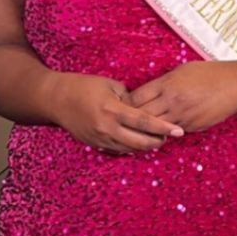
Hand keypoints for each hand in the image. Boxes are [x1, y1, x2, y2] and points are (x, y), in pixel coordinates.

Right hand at [53, 74, 184, 153]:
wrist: (56, 99)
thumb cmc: (84, 86)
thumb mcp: (110, 85)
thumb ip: (130, 98)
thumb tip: (144, 109)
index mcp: (113, 109)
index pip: (144, 122)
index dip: (164, 128)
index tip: (179, 131)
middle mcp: (107, 127)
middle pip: (140, 142)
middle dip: (158, 142)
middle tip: (170, 136)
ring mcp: (100, 139)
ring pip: (130, 149)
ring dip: (146, 146)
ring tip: (157, 139)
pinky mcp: (95, 144)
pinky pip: (119, 150)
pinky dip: (131, 147)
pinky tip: (139, 142)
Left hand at [129, 61, 236, 133]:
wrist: (234, 86)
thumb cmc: (209, 74)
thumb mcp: (182, 71)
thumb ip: (163, 82)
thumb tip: (147, 92)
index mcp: (167, 84)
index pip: (136, 98)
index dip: (127, 103)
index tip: (124, 105)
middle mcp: (171, 100)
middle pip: (141, 115)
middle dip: (132, 119)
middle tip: (126, 122)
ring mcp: (181, 115)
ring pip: (155, 128)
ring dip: (147, 130)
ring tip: (139, 131)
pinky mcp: (191, 126)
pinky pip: (171, 132)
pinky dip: (164, 133)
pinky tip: (160, 132)